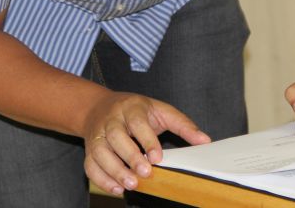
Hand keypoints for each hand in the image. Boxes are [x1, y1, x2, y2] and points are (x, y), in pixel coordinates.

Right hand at [82, 92, 209, 195]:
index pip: (137, 122)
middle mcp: (111, 119)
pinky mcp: (89, 149)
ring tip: (131, 184)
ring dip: (114, 170)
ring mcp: (98, 134)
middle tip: (145, 173)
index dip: (147, 139)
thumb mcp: (160, 110)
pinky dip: (101, 179)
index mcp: (131, 107)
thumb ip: (182, 125)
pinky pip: (90, 165)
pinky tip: (117, 188)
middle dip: (130, 156)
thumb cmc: (136, 111)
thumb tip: (205, 141)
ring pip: (100, 152)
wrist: (99, 106)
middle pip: (116, 136)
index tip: (157, 157)